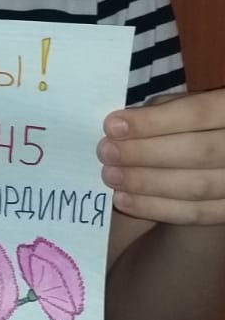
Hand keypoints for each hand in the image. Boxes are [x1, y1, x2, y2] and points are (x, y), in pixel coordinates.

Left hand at [98, 89, 224, 223]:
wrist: (218, 159)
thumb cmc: (194, 124)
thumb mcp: (185, 105)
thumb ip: (162, 111)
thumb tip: (122, 126)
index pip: (198, 113)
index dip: (154, 121)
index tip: (112, 126)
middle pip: (199, 152)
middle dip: (146, 153)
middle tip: (106, 153)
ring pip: (198, 187)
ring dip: (147, 183)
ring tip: (111, 176)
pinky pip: (198, 214)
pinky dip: (158, 209)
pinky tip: (124, 201)